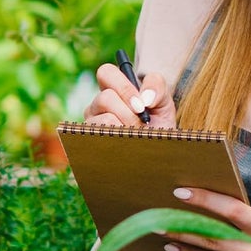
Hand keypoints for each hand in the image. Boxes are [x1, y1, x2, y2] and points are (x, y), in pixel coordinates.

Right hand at [87, 63, 174, 250]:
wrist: (156, 178)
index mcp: (115, 95)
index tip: (143, 105)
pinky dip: (112, 147)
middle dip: (127, 110)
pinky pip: (93, 142)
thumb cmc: (160, 141)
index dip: (124, 85)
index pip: (106, 73)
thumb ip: (160, 92)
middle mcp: (96, 110)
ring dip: (123, 131)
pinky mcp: (84, 151)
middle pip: (104, 95)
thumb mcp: (166, 113)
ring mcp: (88, 131)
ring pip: (100, 120)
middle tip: (142, 127)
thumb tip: (145, 96)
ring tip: (135, 144)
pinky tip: (124, 156)